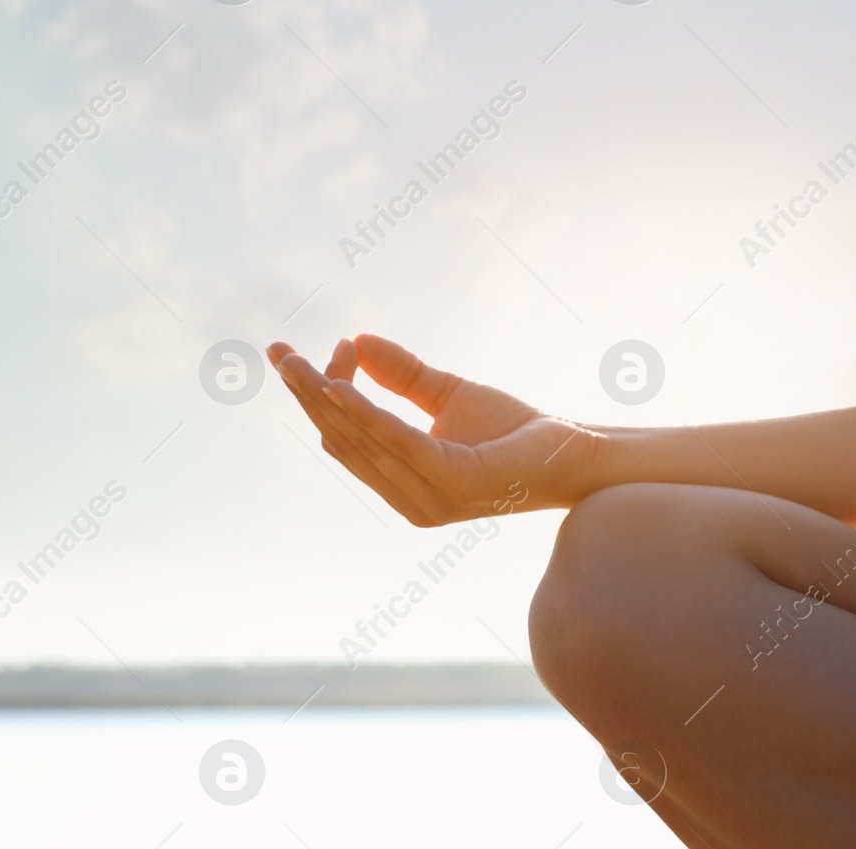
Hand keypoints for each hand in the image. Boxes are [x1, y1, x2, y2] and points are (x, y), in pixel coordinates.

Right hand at [268, 334, 599, 526]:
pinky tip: (340, 384)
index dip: (326, 396)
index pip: (347, 440)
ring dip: (326, 399)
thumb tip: (357, 342)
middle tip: (279, 354)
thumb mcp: (448, 395)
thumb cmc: (517, 432)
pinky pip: (396, 442)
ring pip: (361, 442)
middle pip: (342, 442)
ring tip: (300, 364)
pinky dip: (364, 412)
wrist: (576, 455)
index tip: (332, 348)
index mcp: (403, 484)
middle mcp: (409, 500)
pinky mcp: (452, 483)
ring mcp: (429, 498)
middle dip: (308, 396)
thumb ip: (403, 375)